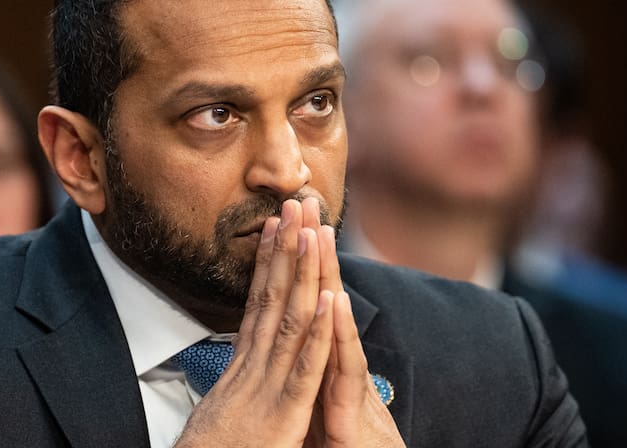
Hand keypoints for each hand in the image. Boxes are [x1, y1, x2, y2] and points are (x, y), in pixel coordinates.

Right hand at [176, 199, 333, 447]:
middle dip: (286, 247)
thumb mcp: (222, 410)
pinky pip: (306, 368)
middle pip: (273, 296)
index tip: (275, 226)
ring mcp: (268, 386)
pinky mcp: (283, 414)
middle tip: (294, 204)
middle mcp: (253, 365)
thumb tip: (237, 365)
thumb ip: (235, 383)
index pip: (257, 301)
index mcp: (241, 365)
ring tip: (313, 230)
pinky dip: (320, 333)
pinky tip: (333, 299)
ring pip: (290, 320)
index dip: (268, 261)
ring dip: (304, 273)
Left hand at [305, 202, 404, 447]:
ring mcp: (340, 384)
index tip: (281, 222)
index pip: (300, 301)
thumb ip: (296, 369)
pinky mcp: (346, 412)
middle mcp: (329, 364)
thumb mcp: (303, 402)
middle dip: (308, 249)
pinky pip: (340, 367)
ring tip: (317, 231)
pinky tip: (334, 299)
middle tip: (303, 203)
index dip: (290, 261)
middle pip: (317, 296)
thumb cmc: (326, 445)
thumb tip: (280, 343)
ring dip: (322, 274)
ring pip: (328, 321)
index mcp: (313, 360)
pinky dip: (336, 332)